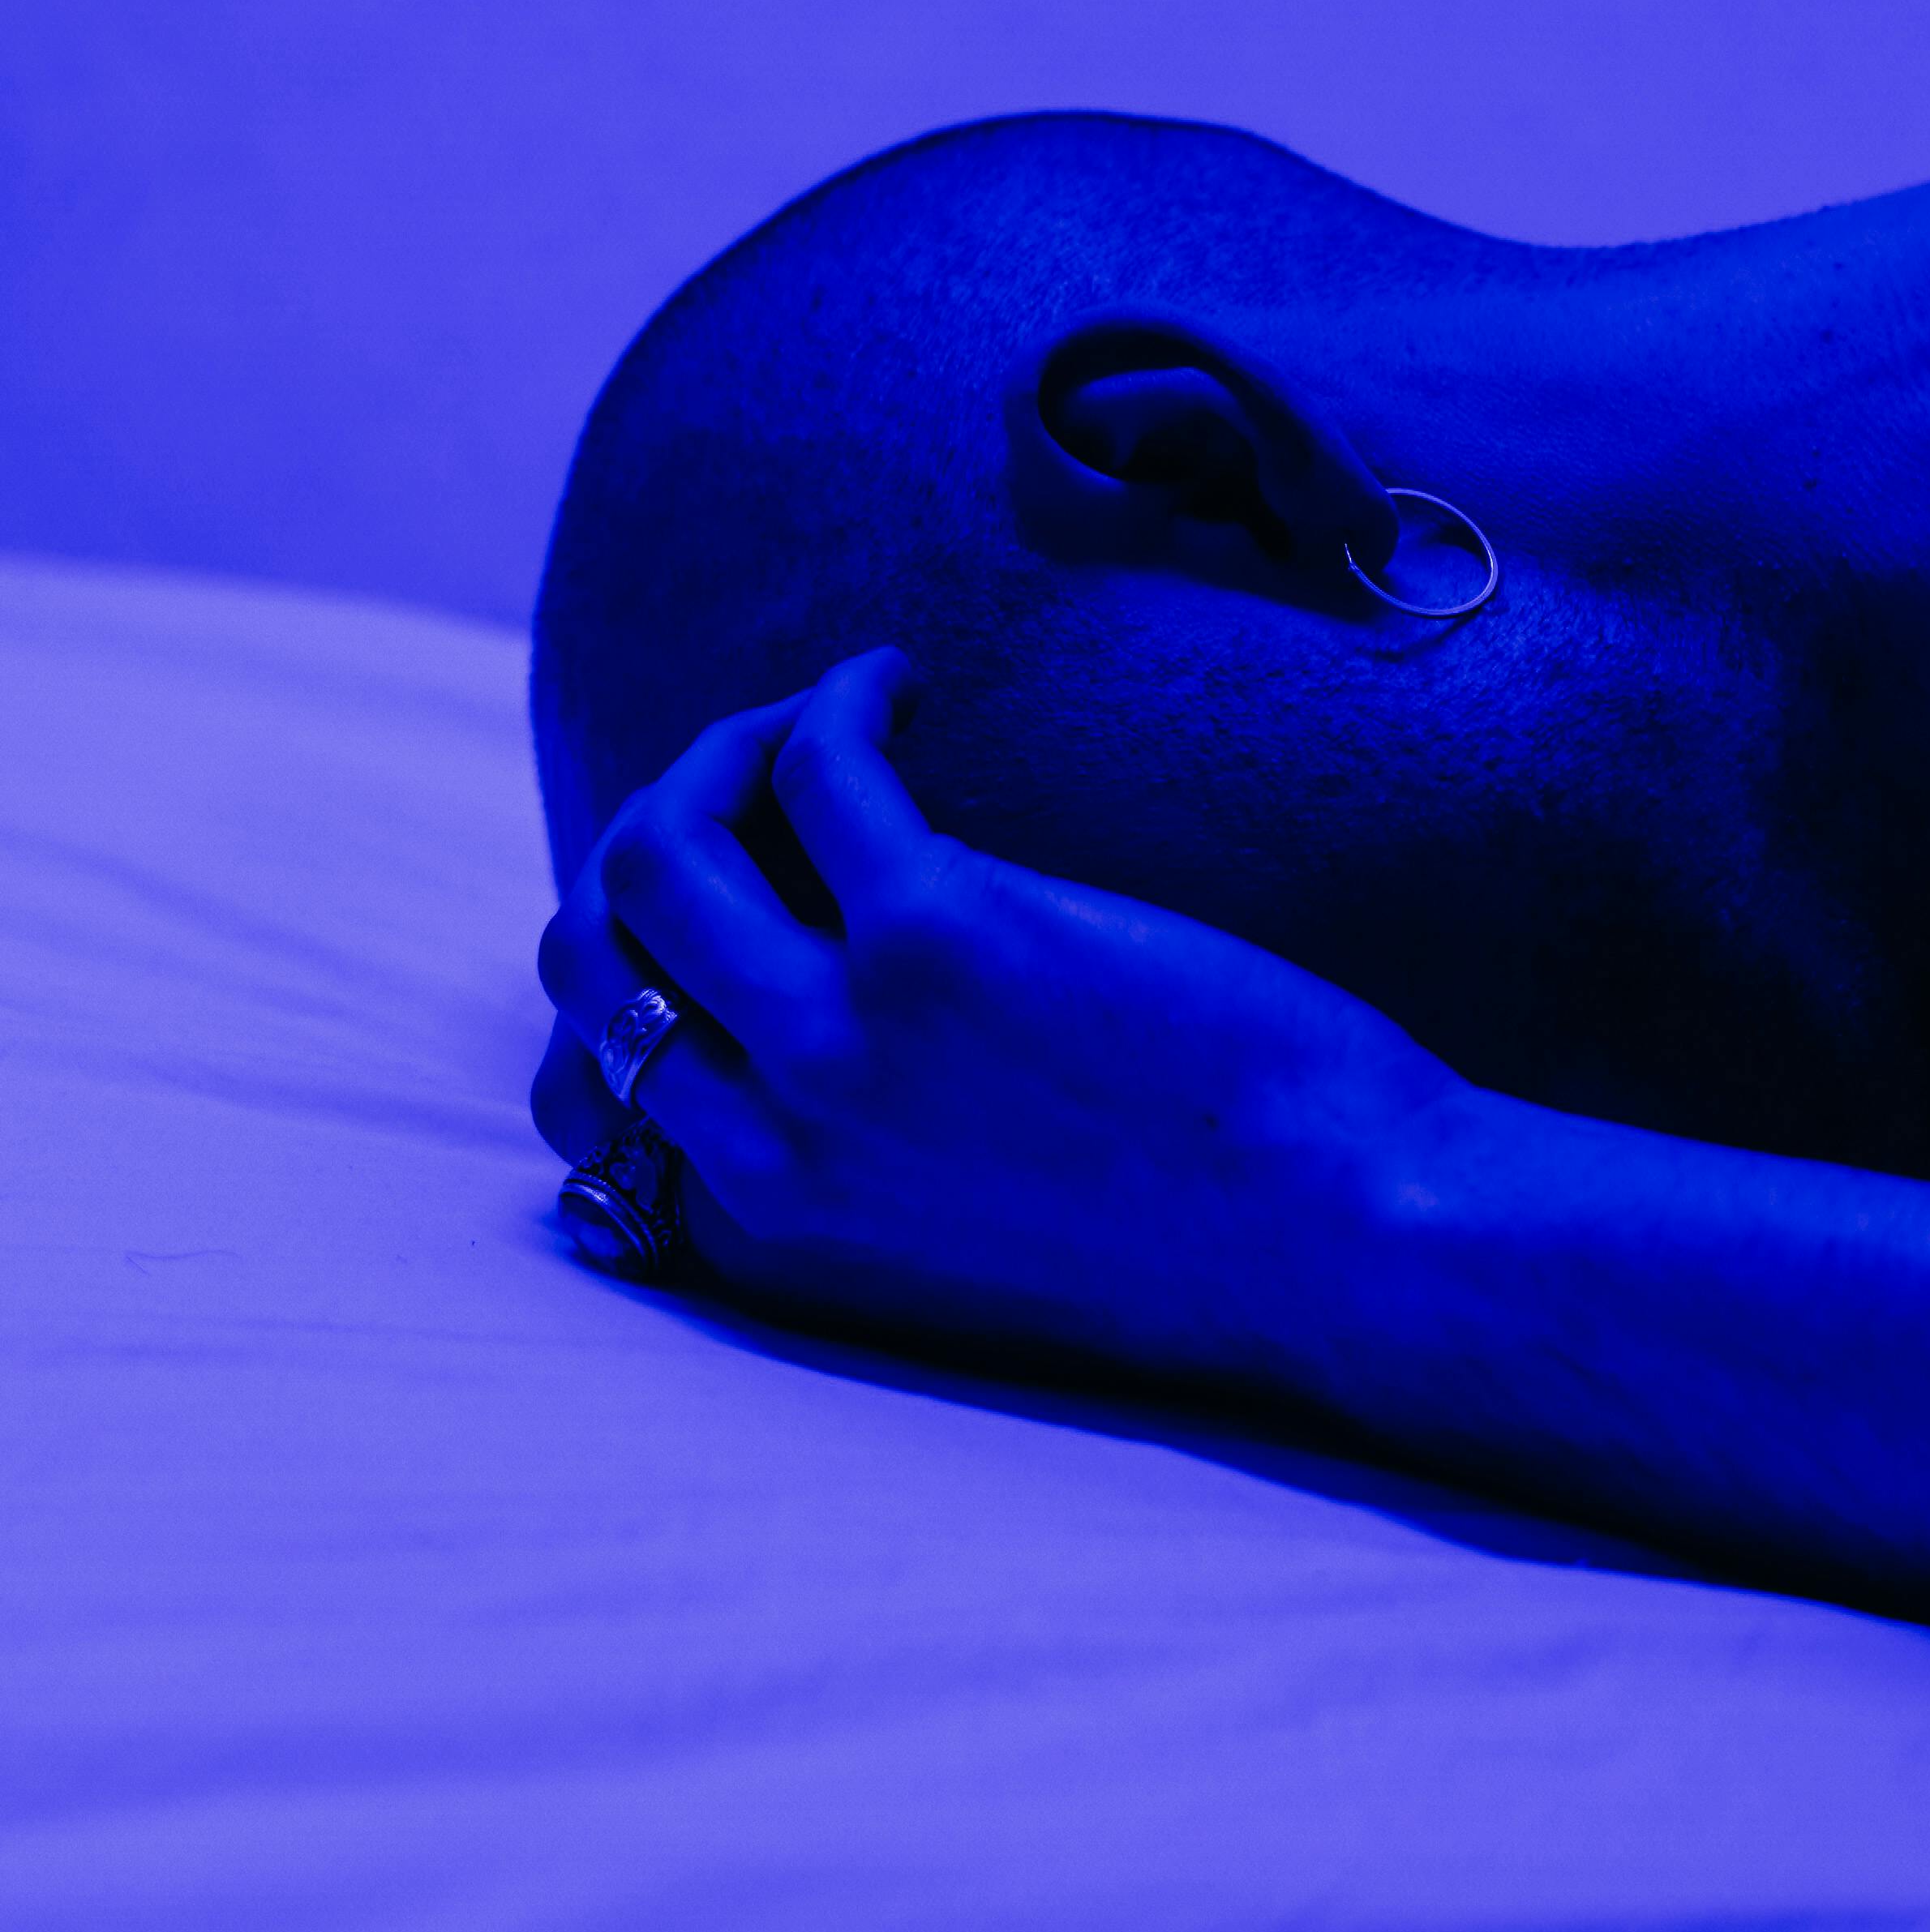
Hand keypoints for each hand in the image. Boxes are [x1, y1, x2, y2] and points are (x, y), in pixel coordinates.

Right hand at [533, 650, 1474, 1400]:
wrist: (1340, 1241)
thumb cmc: (1200, 1233)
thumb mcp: (970, 1246)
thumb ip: (869, 1164)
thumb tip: (823, 1039)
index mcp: (773, 1221)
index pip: (586, 1080)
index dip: (625, 966)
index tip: (710, 897)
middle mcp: (777, 1137)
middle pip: (594, 945)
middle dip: (651, 836)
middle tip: (757, 779)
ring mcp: (843, 1036)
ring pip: (662, 846)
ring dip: (723, 751)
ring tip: (817, 720)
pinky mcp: (942, 933)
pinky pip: (816, 766)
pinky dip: (842, 700)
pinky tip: (899, 686)